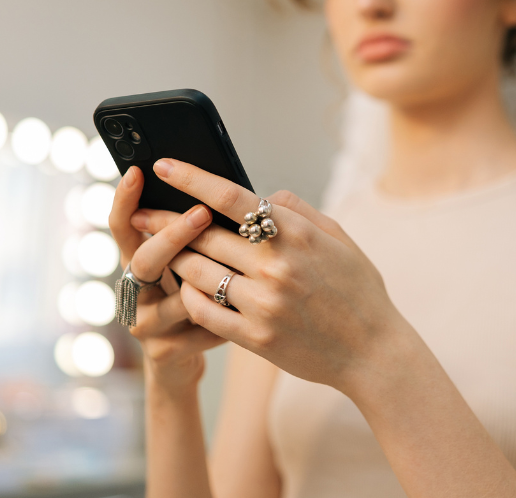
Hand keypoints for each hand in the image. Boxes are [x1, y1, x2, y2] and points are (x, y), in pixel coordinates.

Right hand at [109, 166, 227, 391]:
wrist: (185, 361)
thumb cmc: (196, 296)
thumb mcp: (191, 263)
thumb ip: (196, 234)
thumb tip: (220, 193)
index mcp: (138, 260)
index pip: (122, 226)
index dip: (125, 200)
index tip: (138, 172)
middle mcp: (132, 291)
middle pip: (144, 259)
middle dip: (173, 235)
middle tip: (202, 213)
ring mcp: (144, 324)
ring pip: (178, 297)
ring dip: (212, 282)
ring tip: (243, 269)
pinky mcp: (162, 352)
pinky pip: (201, 327)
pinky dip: (226, 315)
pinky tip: (246, 310)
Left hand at [129, 159, 407, 395]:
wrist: (373, 351)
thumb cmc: (357, 289)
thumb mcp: (338, 237)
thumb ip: (298, 210)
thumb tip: (261, 194)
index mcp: (297, 233)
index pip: (230, 197)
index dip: (191, 178)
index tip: (163, 165)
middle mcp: (277, 266)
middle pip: (204, 235)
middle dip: (166, 221)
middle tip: (142, 212)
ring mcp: (264, 304)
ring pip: (199, 272)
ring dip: (174, 259)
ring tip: (158, 250)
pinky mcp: (256, 338)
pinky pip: (206, 312)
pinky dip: (189, 297)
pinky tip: (184, 288)